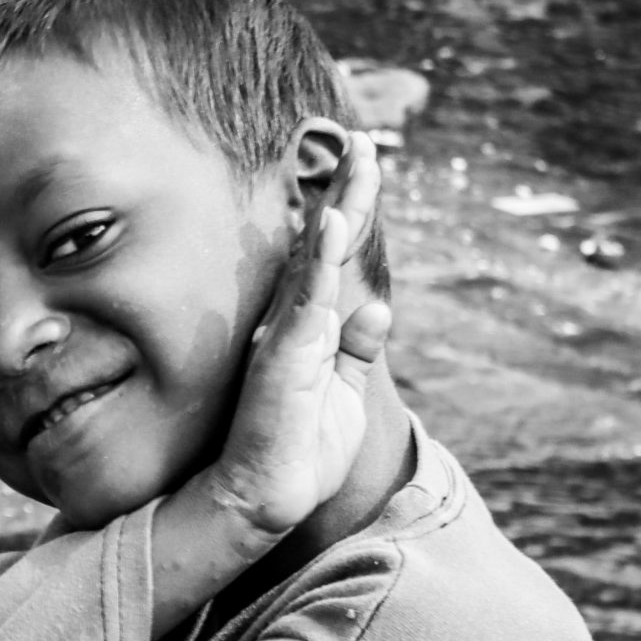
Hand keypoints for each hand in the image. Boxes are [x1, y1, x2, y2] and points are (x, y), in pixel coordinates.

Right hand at [201, 130, 392, 542]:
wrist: (260, 500)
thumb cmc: (295, 454)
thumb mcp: (341, 396)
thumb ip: (355, 351)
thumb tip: (380, 307)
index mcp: (307, 325)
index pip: (332, 256)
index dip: (350, 208)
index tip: (365, 162)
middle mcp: (292, 320)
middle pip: (323, 243)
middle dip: (347, 189)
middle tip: (365, 139)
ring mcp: (285, 334)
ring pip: (314, 258)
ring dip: (338, 208)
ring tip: (357, 162)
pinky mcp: (283, 357)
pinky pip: (305, 298)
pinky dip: (318, 259)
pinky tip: (329, 222)